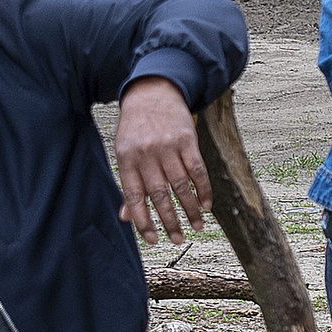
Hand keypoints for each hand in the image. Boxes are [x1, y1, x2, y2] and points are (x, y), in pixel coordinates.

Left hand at [113, 77, 210, 242]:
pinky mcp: (187, 140)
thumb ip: (128, 184)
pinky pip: (197, 170)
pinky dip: (203, 190)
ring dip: (190, 210)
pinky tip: (206, 205)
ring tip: (197, 226)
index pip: (135, 198)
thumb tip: (125, 218)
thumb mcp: (124, 153)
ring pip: (181, 186)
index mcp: (127, 160)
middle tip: (178, 239)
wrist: (152, 91)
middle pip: (160, 195)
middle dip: (170, 222)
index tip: (152, 240)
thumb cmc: (136, 127)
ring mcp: (168, 147)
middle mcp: (147, 154)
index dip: (143, 221)